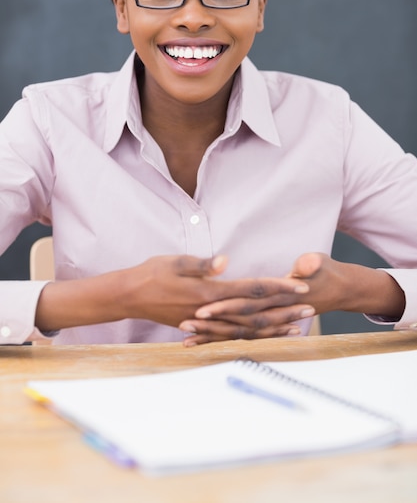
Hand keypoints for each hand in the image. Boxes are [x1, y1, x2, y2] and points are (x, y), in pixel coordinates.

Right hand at [123, 254, 313, 330]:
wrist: (129, 296)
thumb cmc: (151, 274)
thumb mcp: (174, 262)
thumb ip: (201, 264)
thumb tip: (225, 261)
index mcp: (208, 292)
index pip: (250, 290)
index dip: (277, 287)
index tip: (299, 286)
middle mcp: (211, 311)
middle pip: (254, 314)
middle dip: (284, 311)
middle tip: (310, 309)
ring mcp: (206, 323)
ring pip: (246, 330)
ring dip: (273, 328)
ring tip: (297, 327)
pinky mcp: (200, 327)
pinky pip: (231, 336)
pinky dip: (251, 337)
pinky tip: (264, 336)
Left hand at [180, 252, 404, 345]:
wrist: (345, 289)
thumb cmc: (330, 272)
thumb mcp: (323, 262)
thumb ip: (311, 264)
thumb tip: (306, 264)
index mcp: (283, 295)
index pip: (250, 301)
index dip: (227, 305)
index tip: (203, 307)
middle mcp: (274, 311)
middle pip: (238, 321)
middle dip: (212, 323)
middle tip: (185, 323)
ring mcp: (272, 319)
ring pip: (239, 332)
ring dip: (214, 335)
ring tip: (187, 338)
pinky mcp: (269, 323)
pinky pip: (245, 336)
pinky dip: (224, 340)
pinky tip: (202, 343)